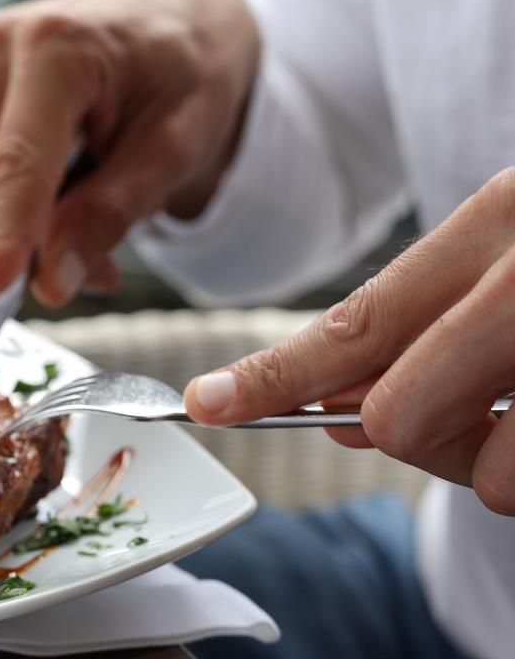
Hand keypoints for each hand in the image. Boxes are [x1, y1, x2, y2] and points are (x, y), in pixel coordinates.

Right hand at [0, 0, 258, 308]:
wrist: (183, 22)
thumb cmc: (190, 68)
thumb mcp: (173, 150)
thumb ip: (108, 216)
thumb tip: (51, 278)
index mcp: (57, 48)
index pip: (16, 168)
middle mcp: (1, 46)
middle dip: (36, 246)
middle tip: (103, 268)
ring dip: (32, 228)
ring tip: (100, 207)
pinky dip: (26, 202)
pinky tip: (72, 181)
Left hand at [184, 168, 514, 514]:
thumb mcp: (508, 265)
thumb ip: (419, 330)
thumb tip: (339, 413)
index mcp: (495, 222)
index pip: (354, 319)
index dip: (270, 376)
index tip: (206, 403)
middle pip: (394, 414)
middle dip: (402, 434)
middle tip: (464, 413)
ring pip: (475, 469)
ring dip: (483, 457)